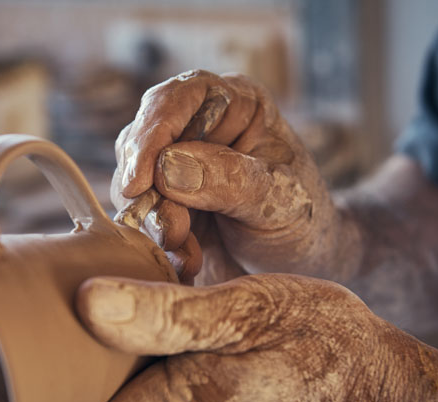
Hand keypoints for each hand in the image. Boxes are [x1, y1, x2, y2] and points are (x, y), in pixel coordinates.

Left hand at [32, 273, 406, 401]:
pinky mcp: (190, 384)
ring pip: (98, 389)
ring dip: (66, 353)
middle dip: (27, 380)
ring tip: (36, 294)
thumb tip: (86, 304)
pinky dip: (107, 340)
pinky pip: (129, 371)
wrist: (367, 376)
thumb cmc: (318, 347)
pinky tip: (106, 294)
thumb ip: (170, 314)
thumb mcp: (251, 314)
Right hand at [111, 70, 353, 284]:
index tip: (139, 182)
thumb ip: (231, 179)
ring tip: (188, 251)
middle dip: (150, 192)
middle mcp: (200, 128)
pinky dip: (158, 245)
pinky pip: (140, 219)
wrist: (305, 267)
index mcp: (236, 104)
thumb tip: (169, 166)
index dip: (151, 134)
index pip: (177, 98)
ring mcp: (178, 168)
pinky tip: (188, 262)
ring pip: (132, 184)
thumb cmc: (305, 223)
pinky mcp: (166, 206)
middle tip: (175, 232)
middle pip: (143, 142)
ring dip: (154, 223)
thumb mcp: (280, 199)